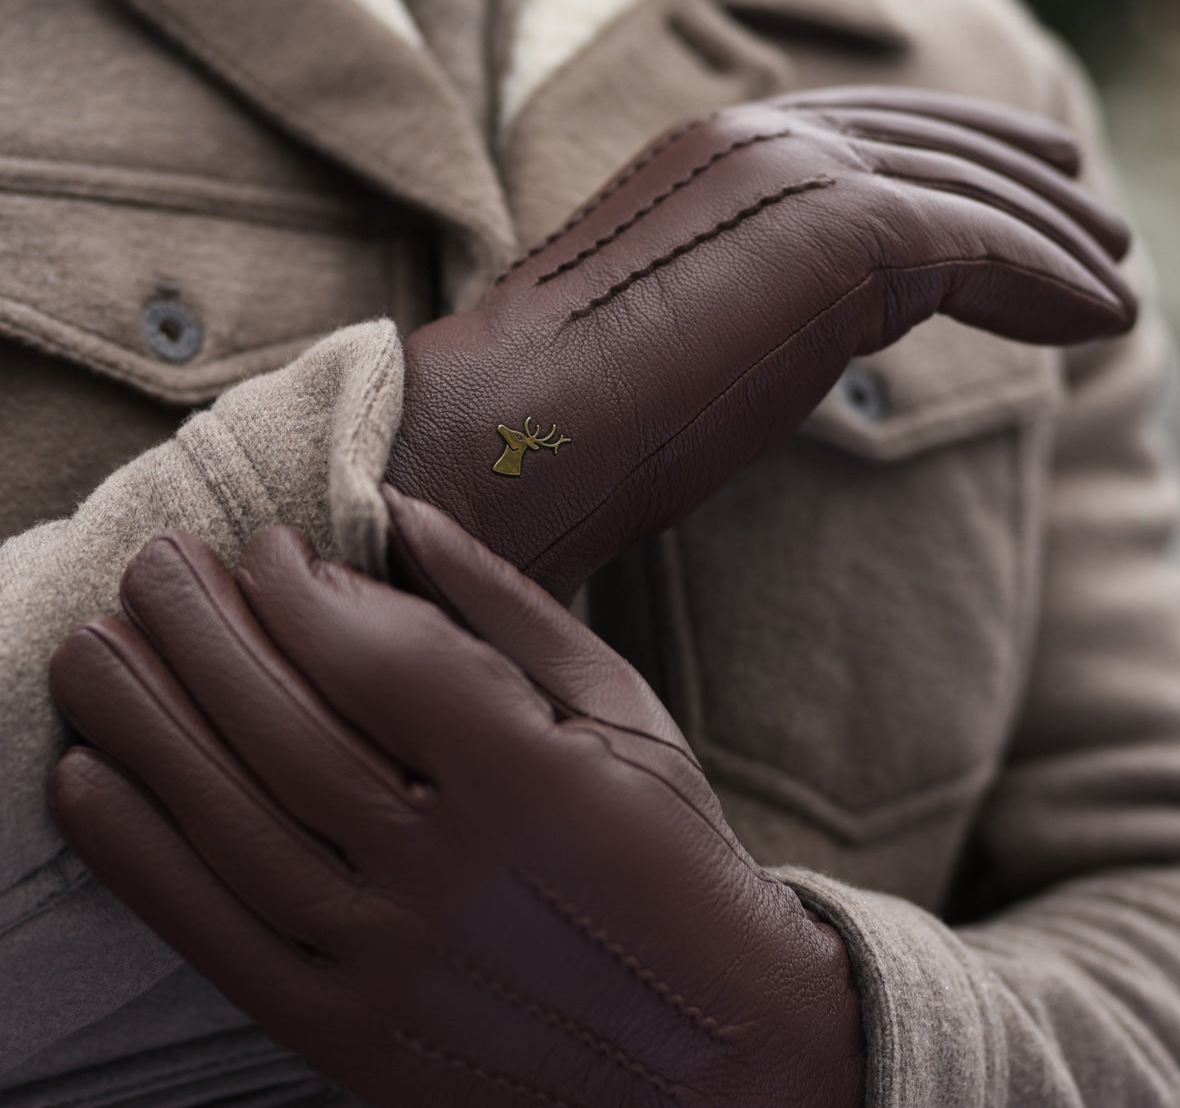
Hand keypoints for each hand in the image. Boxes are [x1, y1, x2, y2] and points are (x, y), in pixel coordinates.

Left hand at [48, 494, 864, 1107]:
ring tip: (97, 647)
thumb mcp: (622, 710)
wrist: (712, 1047)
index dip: (300, 592)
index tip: (264, 549)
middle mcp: (451, 871)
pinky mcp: (353, 1037)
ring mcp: (393, 963)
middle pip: (285, 730)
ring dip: (147, 724)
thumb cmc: (674, 851)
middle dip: (202, 631)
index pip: (379, 660)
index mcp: (532, 777)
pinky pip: (217, 937)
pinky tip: (86, 779)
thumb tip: (403, 514)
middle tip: (156, 567)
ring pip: (233, 824)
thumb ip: (506, 609)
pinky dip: (139, 857)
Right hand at [387, 86, 1136, 599]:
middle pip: (923, 142)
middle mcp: (747, 142)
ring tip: (1111, 281)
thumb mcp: (670, 340)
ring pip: (962, 189)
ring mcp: (787, 175)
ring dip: (1052, 235)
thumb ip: (741, 305)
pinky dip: (1046, 278)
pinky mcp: (830, 230)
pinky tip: (1099, 320)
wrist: (498, 444)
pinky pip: (977, 242)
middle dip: (1018, 179)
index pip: (852, 141)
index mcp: (701, 164)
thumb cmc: (564, 426)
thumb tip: (804, 331)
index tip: (1007, 201)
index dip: (943, 162)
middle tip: (1092, 223)